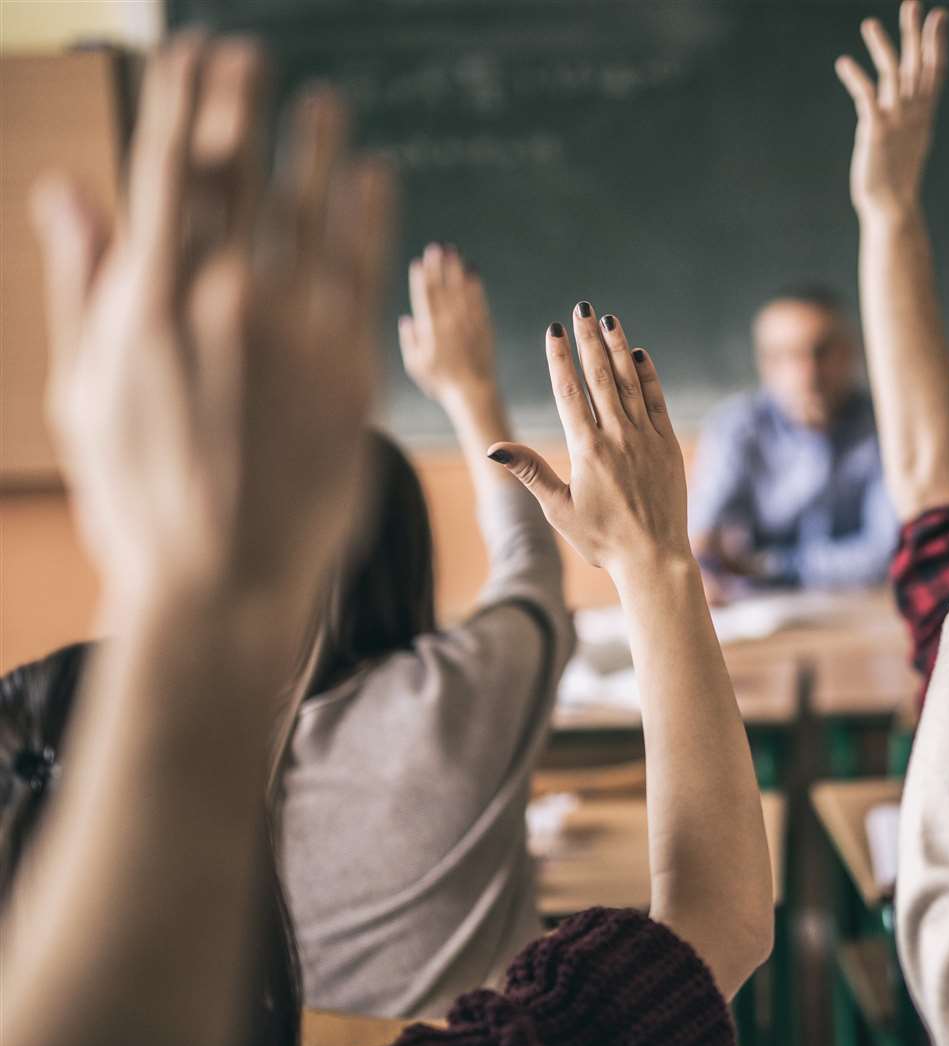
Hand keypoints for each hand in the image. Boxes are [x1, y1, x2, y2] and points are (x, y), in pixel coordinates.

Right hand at [31, 37, 391, 603]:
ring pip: (308, 214)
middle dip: (240, 109)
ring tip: (323, 102)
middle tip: (250, 55)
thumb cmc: (139, 496)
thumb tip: (69, 187)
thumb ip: (85, 281)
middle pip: (234, 179)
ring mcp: (290, 333)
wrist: (220, 584)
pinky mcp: (350, 369)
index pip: (163, 173)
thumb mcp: (87, 389)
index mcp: (146, 301)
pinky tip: (376, 177)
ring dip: (315, 149)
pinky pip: (365, 273)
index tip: (193, 55)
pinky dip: (370, 218)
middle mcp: (220, 302)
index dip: (181, 105)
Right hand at [398, 243, 496, 404]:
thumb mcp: (416, 365)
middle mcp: (449, 324)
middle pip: (442, 289)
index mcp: (430, 331)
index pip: (424, 299)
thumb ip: (409, 341)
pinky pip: (479, 301)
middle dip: (438, 267)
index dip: (421, 279)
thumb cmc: (441, 382)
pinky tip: (473, 271)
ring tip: (453, 251)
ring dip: (456, 270)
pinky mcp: (484, 327)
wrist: (473, 392)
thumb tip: (406, 319)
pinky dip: (476, 285)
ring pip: (461, 291)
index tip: (419, 262)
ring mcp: (468, 324)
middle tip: (436, 247)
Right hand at [486, 305, 690, 581]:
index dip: (560, 358)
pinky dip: (648, 376)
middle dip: (588, 339)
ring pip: (629, 382)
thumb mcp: (558, 509)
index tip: (554, 330)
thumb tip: (494, 448)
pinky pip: (657, 401)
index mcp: (586, 450)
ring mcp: (646, 438)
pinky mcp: (667, 445)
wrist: (653, 557)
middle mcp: (617, 437)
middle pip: (599, 377)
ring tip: (609, 320)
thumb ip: (530, 472)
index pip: (569, 392)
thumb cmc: (601, 539)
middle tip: (581, 309)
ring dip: (618, 348)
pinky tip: (639, 355)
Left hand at [836, 1, 948, 220]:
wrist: (893, 207)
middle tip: (914, 4)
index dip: (937, 42)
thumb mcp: (909, 140)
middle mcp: (914, 113)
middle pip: (918, 65)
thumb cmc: (896, 177)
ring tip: (869, 24)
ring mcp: (897, 121)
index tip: (940, 16)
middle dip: (916, 34)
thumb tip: (906, 103)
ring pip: (893, 75)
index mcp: (923, 114)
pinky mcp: (877, 131)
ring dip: (882, 48)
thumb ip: (909, 117)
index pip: (935, 71)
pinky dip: (856, 78)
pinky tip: (843, 63)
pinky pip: (868, 98)